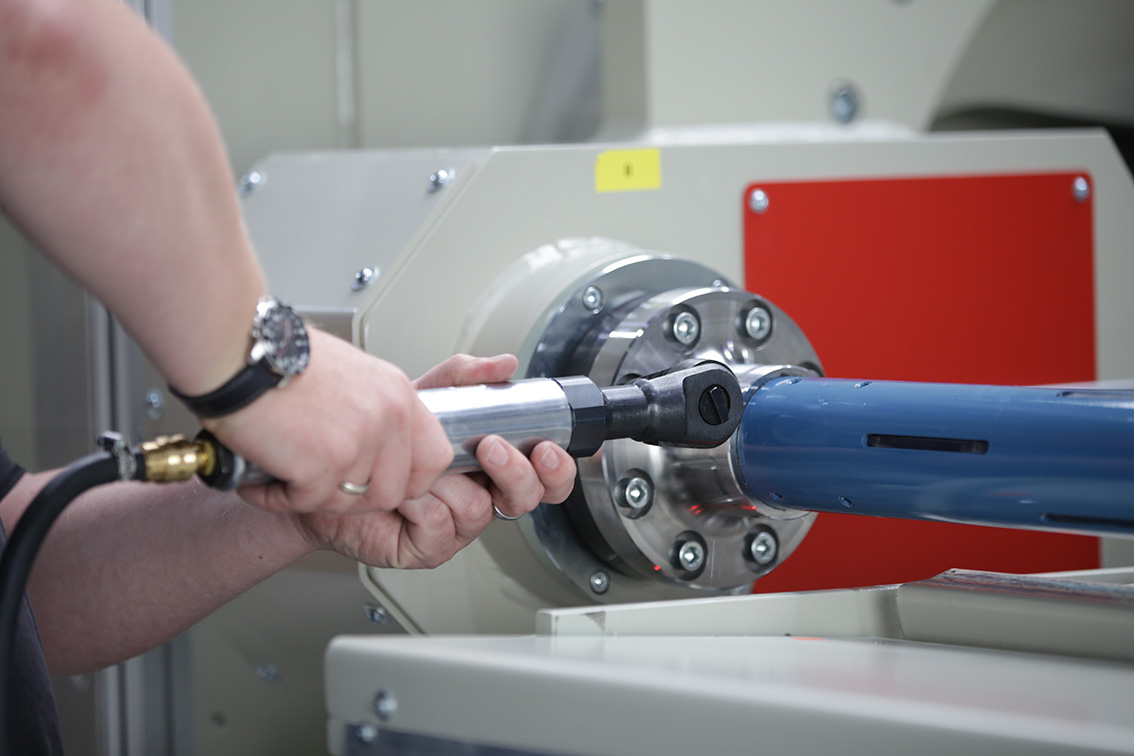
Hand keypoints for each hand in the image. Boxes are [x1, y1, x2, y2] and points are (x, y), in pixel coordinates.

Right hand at [205, 328, 453, 513]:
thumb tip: (379, 451)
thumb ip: (374, 413)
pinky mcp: (322, 463)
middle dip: (353, 499)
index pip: (435, 460)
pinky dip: (278, 496)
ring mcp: (359, 442)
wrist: (235, 350)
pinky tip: (262, 478)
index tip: (376, 481)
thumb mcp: (352, 375)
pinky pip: (307, 502)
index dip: (407, 481)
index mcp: (398, 394)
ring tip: (284, 473)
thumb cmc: (278, 357)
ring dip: (312, 496)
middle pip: (392, 492)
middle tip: (319, 485)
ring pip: (348, 502)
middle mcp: (388, 417)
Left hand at [294, 354, 576, 568]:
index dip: (555, 467)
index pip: (545, 474)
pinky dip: (422, 504)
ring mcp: (457, 527)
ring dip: (450, 483)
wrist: (330, 469)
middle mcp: (481, 496)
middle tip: (493, 450)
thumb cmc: (380, 439)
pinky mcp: (428, 548)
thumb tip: (504, 364)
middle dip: (517, 474)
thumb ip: (465, 376)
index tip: (545, 448)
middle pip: (527, 498)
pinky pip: (441, 527)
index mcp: (493, 465)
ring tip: (423, 467)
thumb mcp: (428, 396)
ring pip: (481, 511)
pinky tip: (404, 493)